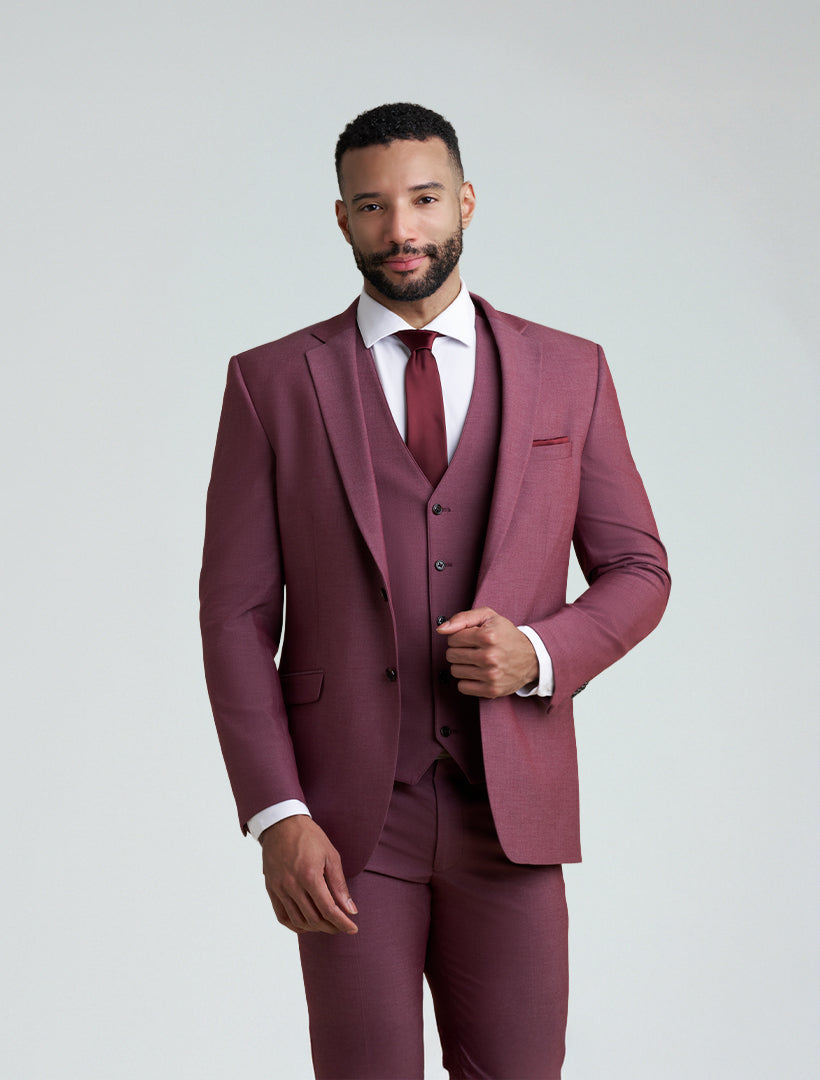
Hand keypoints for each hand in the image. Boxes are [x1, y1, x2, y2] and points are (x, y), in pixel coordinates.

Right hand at [260, 815, 357, 934]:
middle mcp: (292, 885)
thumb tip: (351, 910)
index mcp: (309, 875)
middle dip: (331, 927)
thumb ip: (340, 885)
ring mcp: (279, 888)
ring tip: (328, 924)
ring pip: (298, 921)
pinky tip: (308, 924)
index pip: (328, 909)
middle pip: (314, 919)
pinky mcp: (271, 889)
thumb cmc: (310, 837)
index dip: (342, 923)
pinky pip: (282, 916)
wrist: (282, 824)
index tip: (353, 929)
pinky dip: (296, 925)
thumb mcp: (331, 856)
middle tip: (342, 925)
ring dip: (315, 928)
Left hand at [436, 607, 538, 697]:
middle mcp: (490, 656)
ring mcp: (491, 675)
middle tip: (471, 649)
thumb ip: (462, 618)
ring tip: (475, 661)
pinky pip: (462, 687)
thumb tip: (441, 629)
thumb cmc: (506, 635)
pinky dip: (466, 680)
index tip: (469, 638)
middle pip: (451, 655)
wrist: (531, 657)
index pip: (452, 639)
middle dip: (458, 651)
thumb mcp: (488, 617)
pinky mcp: (492, 690)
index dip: (458, 637)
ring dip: (462, 665)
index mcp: (488, 636)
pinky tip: (477, 673)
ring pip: (455, 671)